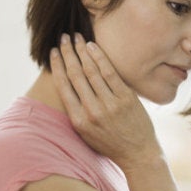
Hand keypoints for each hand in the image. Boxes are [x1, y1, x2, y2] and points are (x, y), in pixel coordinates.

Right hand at [50, 33, 162, 169]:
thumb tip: (65, 84)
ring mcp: (110, 104)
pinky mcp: (126, 98)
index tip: (53, 52)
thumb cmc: (109, 142)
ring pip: (91, 70)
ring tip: (76, 37)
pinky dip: (100, 57)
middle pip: (75, 74)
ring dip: (82, 50)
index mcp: (78, 120)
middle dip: (68, 53)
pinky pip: (110, 72)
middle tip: (63, 37)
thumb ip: (75, 111)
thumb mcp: (85, 133)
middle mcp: (92, 111)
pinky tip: (92, 46)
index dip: (57, 66)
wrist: (137, 153)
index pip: (63, 86)